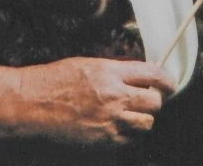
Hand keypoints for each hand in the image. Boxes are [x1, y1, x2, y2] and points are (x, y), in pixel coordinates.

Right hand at [16, 56, 174, 146]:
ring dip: (143, 117)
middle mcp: (113, 96)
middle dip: (156, 99)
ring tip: (132, 112)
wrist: (33, 103)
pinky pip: (129, 140)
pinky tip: (117, 125)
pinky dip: (129, 134)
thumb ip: (114, 69)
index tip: (168, 83)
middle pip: (155, 101)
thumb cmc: (55, 79)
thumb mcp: (87, 63)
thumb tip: (136, 74)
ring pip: (146, 123)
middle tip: (149, 97)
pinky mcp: (103, 139)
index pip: (152, 74)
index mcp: (109, 72)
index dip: (166, 79)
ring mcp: (109, 120)